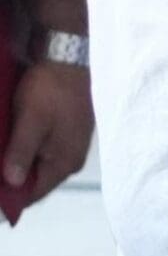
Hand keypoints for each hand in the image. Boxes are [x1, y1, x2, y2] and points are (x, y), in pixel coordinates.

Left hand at [4, 59, 93, 208]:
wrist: (71, 58)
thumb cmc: (51, 91)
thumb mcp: (30, 121)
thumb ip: (20, 154)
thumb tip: (11, 183)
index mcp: (64, 162)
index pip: (32, 194)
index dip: (8, 198)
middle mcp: (70, 159)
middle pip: (35, 181)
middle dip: (10, 180)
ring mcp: (70, 145)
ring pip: (37, 166)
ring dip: (16, 164)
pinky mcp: (66, 132)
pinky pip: (42, 152)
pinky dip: (24, 151)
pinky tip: (10, 144)